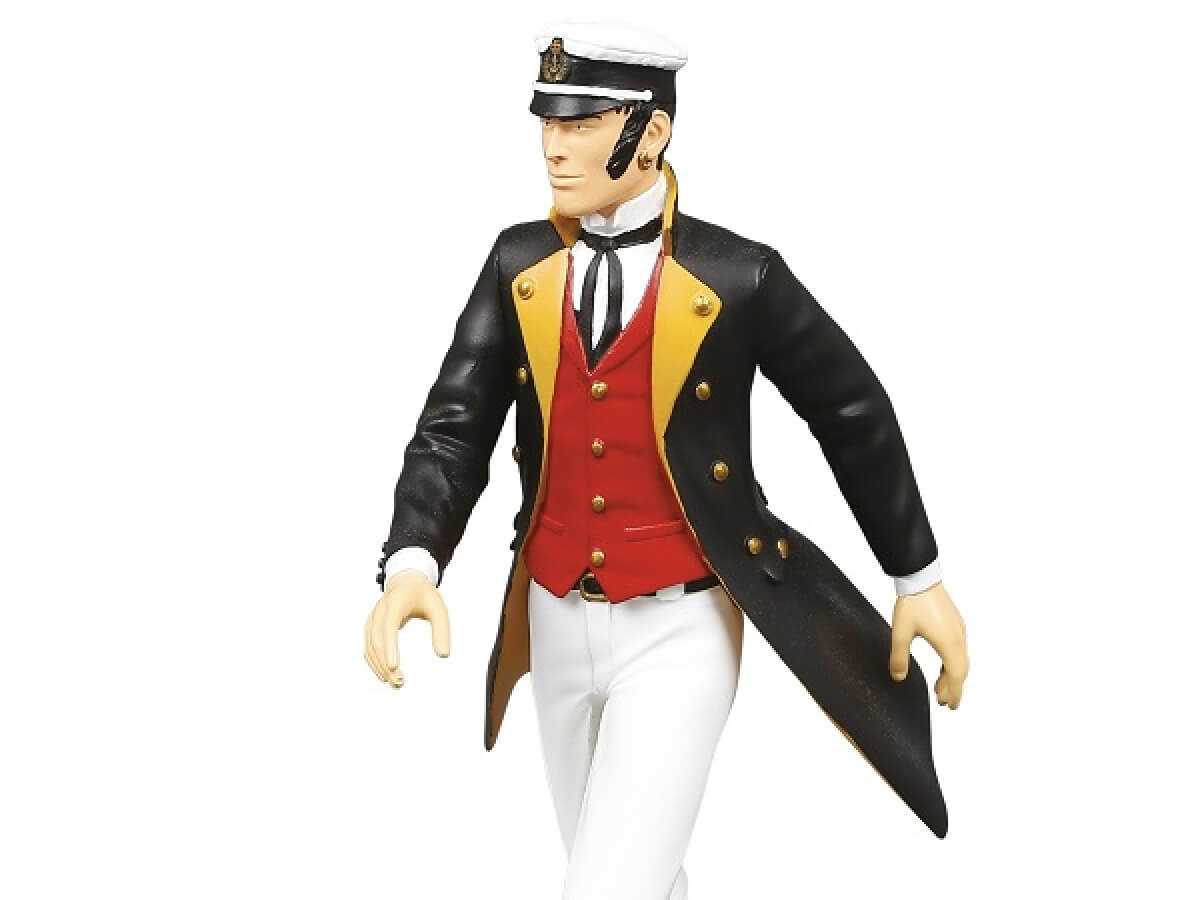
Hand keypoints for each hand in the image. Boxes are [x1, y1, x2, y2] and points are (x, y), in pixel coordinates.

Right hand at [363, 571, 450, 687]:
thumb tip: (444, 655)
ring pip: (370, 646)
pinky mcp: (370, 626)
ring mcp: (372, 619)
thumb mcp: (438, 609)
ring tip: (396, 683)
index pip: (389, 626)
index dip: (390, 647)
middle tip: (400, 682)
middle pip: (377, 640)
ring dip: (380, 667)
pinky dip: (375, 662)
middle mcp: (380, 610)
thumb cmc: (424, 595)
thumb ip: (442, 630)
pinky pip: (368, 647)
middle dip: (385, 663)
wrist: (406, 582)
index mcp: (396, 602)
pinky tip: (385, 675)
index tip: (394, 666)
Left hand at [888, 582, 968, 708]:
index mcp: (949, 643)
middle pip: (961, 670)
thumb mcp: (901, 632)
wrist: (921, 577)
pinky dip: (952, 662)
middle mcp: (958, 638)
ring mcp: (958, 629)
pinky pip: (958, 649)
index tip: (949, 705)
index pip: (956, 675)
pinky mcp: (954, 623)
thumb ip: (898, 657)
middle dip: (954, 687)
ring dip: (952, 675)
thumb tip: (897, 677)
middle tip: (945, 702)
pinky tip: (942, 666)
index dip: (953, 692)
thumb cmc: (913, 603)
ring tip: (940, 687)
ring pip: (960, 659)